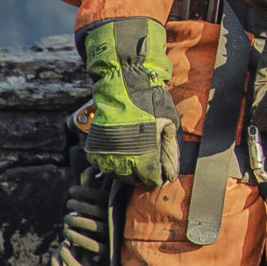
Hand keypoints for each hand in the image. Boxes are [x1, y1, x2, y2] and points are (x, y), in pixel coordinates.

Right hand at [80, 17, 181, 186]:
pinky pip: (103, 166)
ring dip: (127, 170)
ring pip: (117, 175)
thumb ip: (170, 149)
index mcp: (145, 154)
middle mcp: (124, 159)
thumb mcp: (169, 123)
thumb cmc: (150, 102)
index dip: (158, 177)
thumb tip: (171, 171)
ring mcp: (107, 156)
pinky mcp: (95, 150)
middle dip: (143, 175)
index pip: (151, 179)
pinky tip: (121, 152)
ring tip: (135, 157)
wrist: (123, 84)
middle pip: (133, 180)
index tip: (161, 173)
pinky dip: (111, 163)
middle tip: (149, 165)